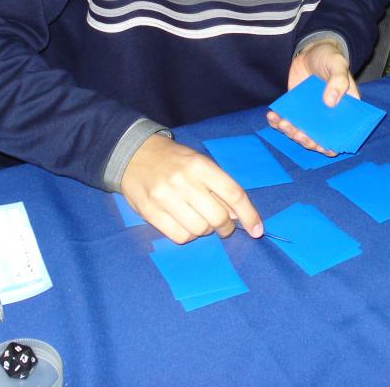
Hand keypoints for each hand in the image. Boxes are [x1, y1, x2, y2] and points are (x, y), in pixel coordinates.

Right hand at [120, 133, 262, 243]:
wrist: (133, 154)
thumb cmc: (173, 160)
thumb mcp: (199, 163)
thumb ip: (219, 187)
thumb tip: (238, 215)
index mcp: (200, 165)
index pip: (233, 194)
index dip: (248, 215)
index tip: (256, 230)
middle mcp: (183, 180)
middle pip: (217, 217)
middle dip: (226, 227)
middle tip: (223, 226)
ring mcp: (164, 197)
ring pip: (199, 229)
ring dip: (205, 231)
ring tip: (200, 220)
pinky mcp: (150, 212)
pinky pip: (179, 236)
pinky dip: (187, 235)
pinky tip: (185, 224)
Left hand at [266, 38, 357, 156]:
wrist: (311, 50)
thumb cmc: (330, 58)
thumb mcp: (338, 65)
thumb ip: (338, 81)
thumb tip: (330, 102)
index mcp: (344, 111)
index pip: (341, 136)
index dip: (332, 145)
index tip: (322, 146)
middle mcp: (326, 117)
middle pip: (318, 138)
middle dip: (308, 141)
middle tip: (299, 134)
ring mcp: (309, 115)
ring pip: (300, 132)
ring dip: (291, 133)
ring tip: (284, 124)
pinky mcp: (294, 109)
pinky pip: (286, 120)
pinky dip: (277, 122)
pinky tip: (272, 117)